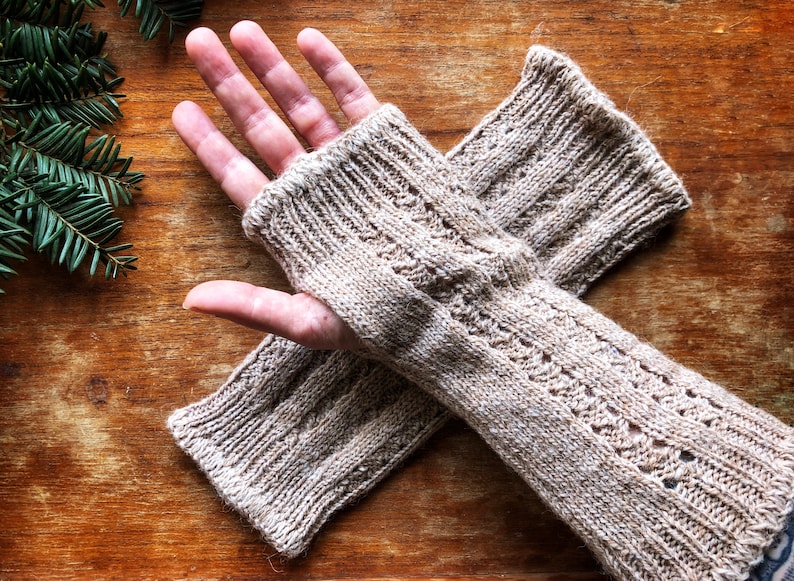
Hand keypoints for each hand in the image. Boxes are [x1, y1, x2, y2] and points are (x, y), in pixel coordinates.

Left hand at [172, 22, 377, 349]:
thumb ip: (253, 307)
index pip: (238, 176)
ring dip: (272, 69)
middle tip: (198, 44)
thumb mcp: (310, 323)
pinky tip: (307, 39)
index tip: (181, 110)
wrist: (450, 298)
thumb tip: (191, 301)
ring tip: (241, 31)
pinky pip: (352, 99)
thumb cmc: (381, 319)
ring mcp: (346, 164)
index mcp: (290, 225)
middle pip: (261, 129)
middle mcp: (312, 188)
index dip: (208, 143)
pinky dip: (331, 69)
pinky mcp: (383, 147)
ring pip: (301, 107)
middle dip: (229, 87)